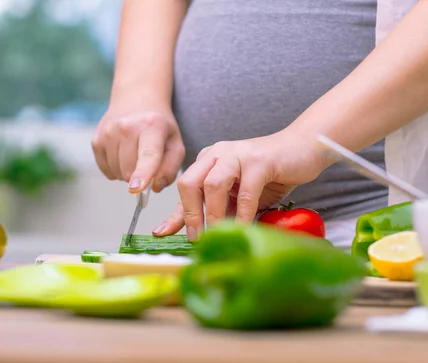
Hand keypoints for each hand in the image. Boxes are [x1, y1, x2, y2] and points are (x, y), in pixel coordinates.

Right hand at [92, 107, 184, 192]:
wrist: (136, 100)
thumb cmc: (159, 127)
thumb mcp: (175, 143)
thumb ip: (170, 168)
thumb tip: (154, 187)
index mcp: (152, 126)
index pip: (148, 154)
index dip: (143, 173)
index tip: (136, 189)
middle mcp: (127, 126)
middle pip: (129, 170)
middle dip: (139, 176)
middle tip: (146, 161)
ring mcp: (108, 132)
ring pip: (116, 172)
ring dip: (127, 172)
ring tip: (134, 154)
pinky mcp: (96, 139)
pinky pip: (106, 170)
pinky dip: (115, 169)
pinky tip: (122, 154)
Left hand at [152, 130, 327, 240]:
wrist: (303, 148)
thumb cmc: (269, 175)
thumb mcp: (236, 196)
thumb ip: (215, 208)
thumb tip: (193, 233)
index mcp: (207, 161)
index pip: (184, 189)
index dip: (174, 214)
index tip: (161, 234)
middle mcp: (216, 154)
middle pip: (189, 182)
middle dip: (188, 213)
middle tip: (195, 238)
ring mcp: (236, 155)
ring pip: (213, 185)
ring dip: (212, 213)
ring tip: (215, 234)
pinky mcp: (259, 161)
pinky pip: (245, 191)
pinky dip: (242, 213)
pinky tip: (242, 228)